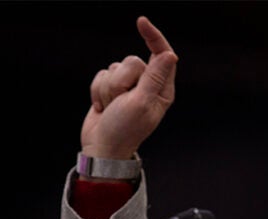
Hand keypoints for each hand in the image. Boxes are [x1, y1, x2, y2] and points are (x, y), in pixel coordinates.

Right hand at [80, 16, 177, 159]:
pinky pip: (100, 75)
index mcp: (161, 89)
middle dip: (121, 81)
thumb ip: (154, 77)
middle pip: (132, 61)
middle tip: (121, 102)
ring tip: (111, 107)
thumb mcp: (141, 103)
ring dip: (108, 89)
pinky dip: (97, 91)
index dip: (153, 37)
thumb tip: (170, 54)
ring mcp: (128, 87)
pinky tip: (102, 107)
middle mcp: (147, 86)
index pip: (161, 55)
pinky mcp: (111, 88)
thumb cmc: (124, 130)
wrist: (101, 147)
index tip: (141, 22)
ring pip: (114, 68)